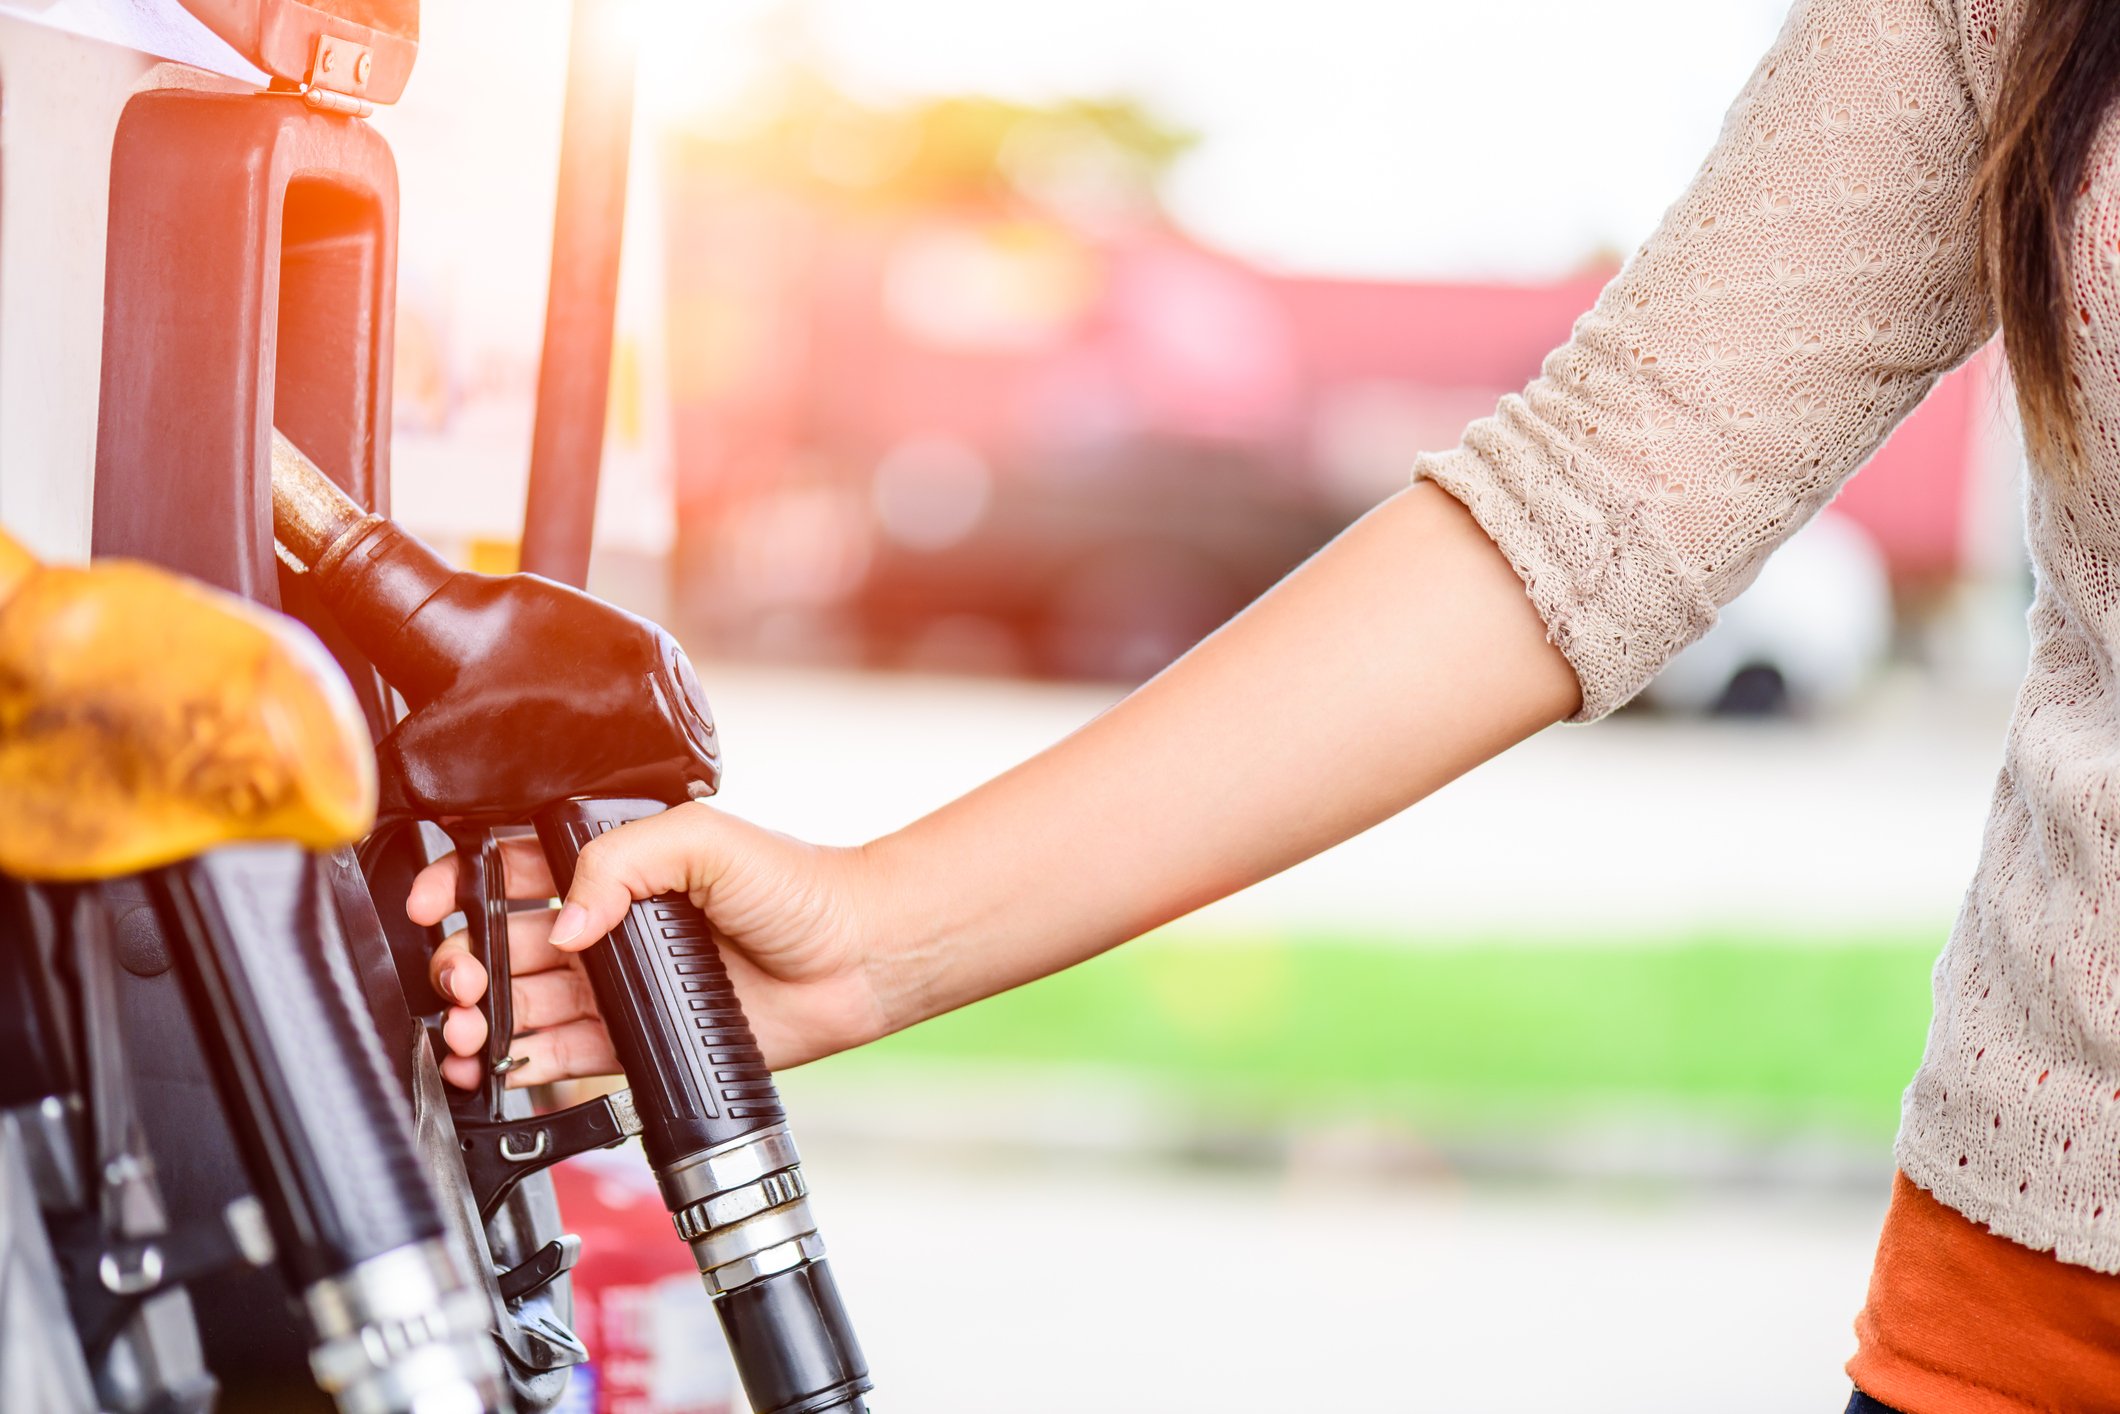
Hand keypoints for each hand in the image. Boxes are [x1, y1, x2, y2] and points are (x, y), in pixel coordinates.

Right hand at [406, 803, 901, 1088]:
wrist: (854, 958)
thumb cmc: (797, 886)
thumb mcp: (701, 839)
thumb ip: (619, 861)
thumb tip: (564, 923)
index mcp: (614, 863)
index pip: (512, 867)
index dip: (461, 884)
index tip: (434, 903)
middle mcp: (609, 921)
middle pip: (504, 942)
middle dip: (464, 961)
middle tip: (461, 979)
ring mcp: (620, 982)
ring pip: (523, 1002)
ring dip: (481, 1017)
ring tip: (466, 1030)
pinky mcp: (637, 1037)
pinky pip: (564, 1053)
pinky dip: (522, 1061)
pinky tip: (497, 1062)